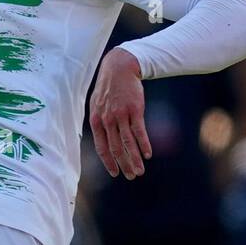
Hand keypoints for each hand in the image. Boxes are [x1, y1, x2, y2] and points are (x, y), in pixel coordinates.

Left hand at [90, 47, 151, 179]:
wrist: (119, 68)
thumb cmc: (108, 88)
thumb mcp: (97, 105)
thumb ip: (99, 122)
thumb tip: (101, 138)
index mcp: (96, 121)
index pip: (102, 147)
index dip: (109, 162)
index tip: (115, 173)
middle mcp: (107, 121)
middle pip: (116, 148)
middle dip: (124, 165)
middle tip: (131, 176)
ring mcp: (121, 115)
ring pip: (128, 143)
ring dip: (135, 159)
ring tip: (140, 171)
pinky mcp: (134, 110)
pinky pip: (139, 131)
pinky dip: (144, 144)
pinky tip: (148, 154)